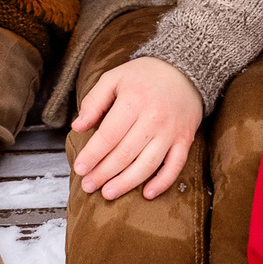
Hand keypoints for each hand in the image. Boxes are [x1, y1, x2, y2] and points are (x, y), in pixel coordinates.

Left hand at [71, 55, 201, 200]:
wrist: (184, 70)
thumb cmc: (143, 75)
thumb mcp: (113, 78)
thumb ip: (94, 102)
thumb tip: (77, 127)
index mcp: (133, 101)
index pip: (109, 135)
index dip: (93, 155)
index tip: (80, 168)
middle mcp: (153, 119)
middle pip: (125, 153)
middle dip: (103, 173)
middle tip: (88, 185)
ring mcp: (171, 132)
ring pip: (147, 164)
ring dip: (126, 182)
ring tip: (108, 193)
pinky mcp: (185, 140)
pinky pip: (175, 166)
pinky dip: (162, 183)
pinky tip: (146, 193)